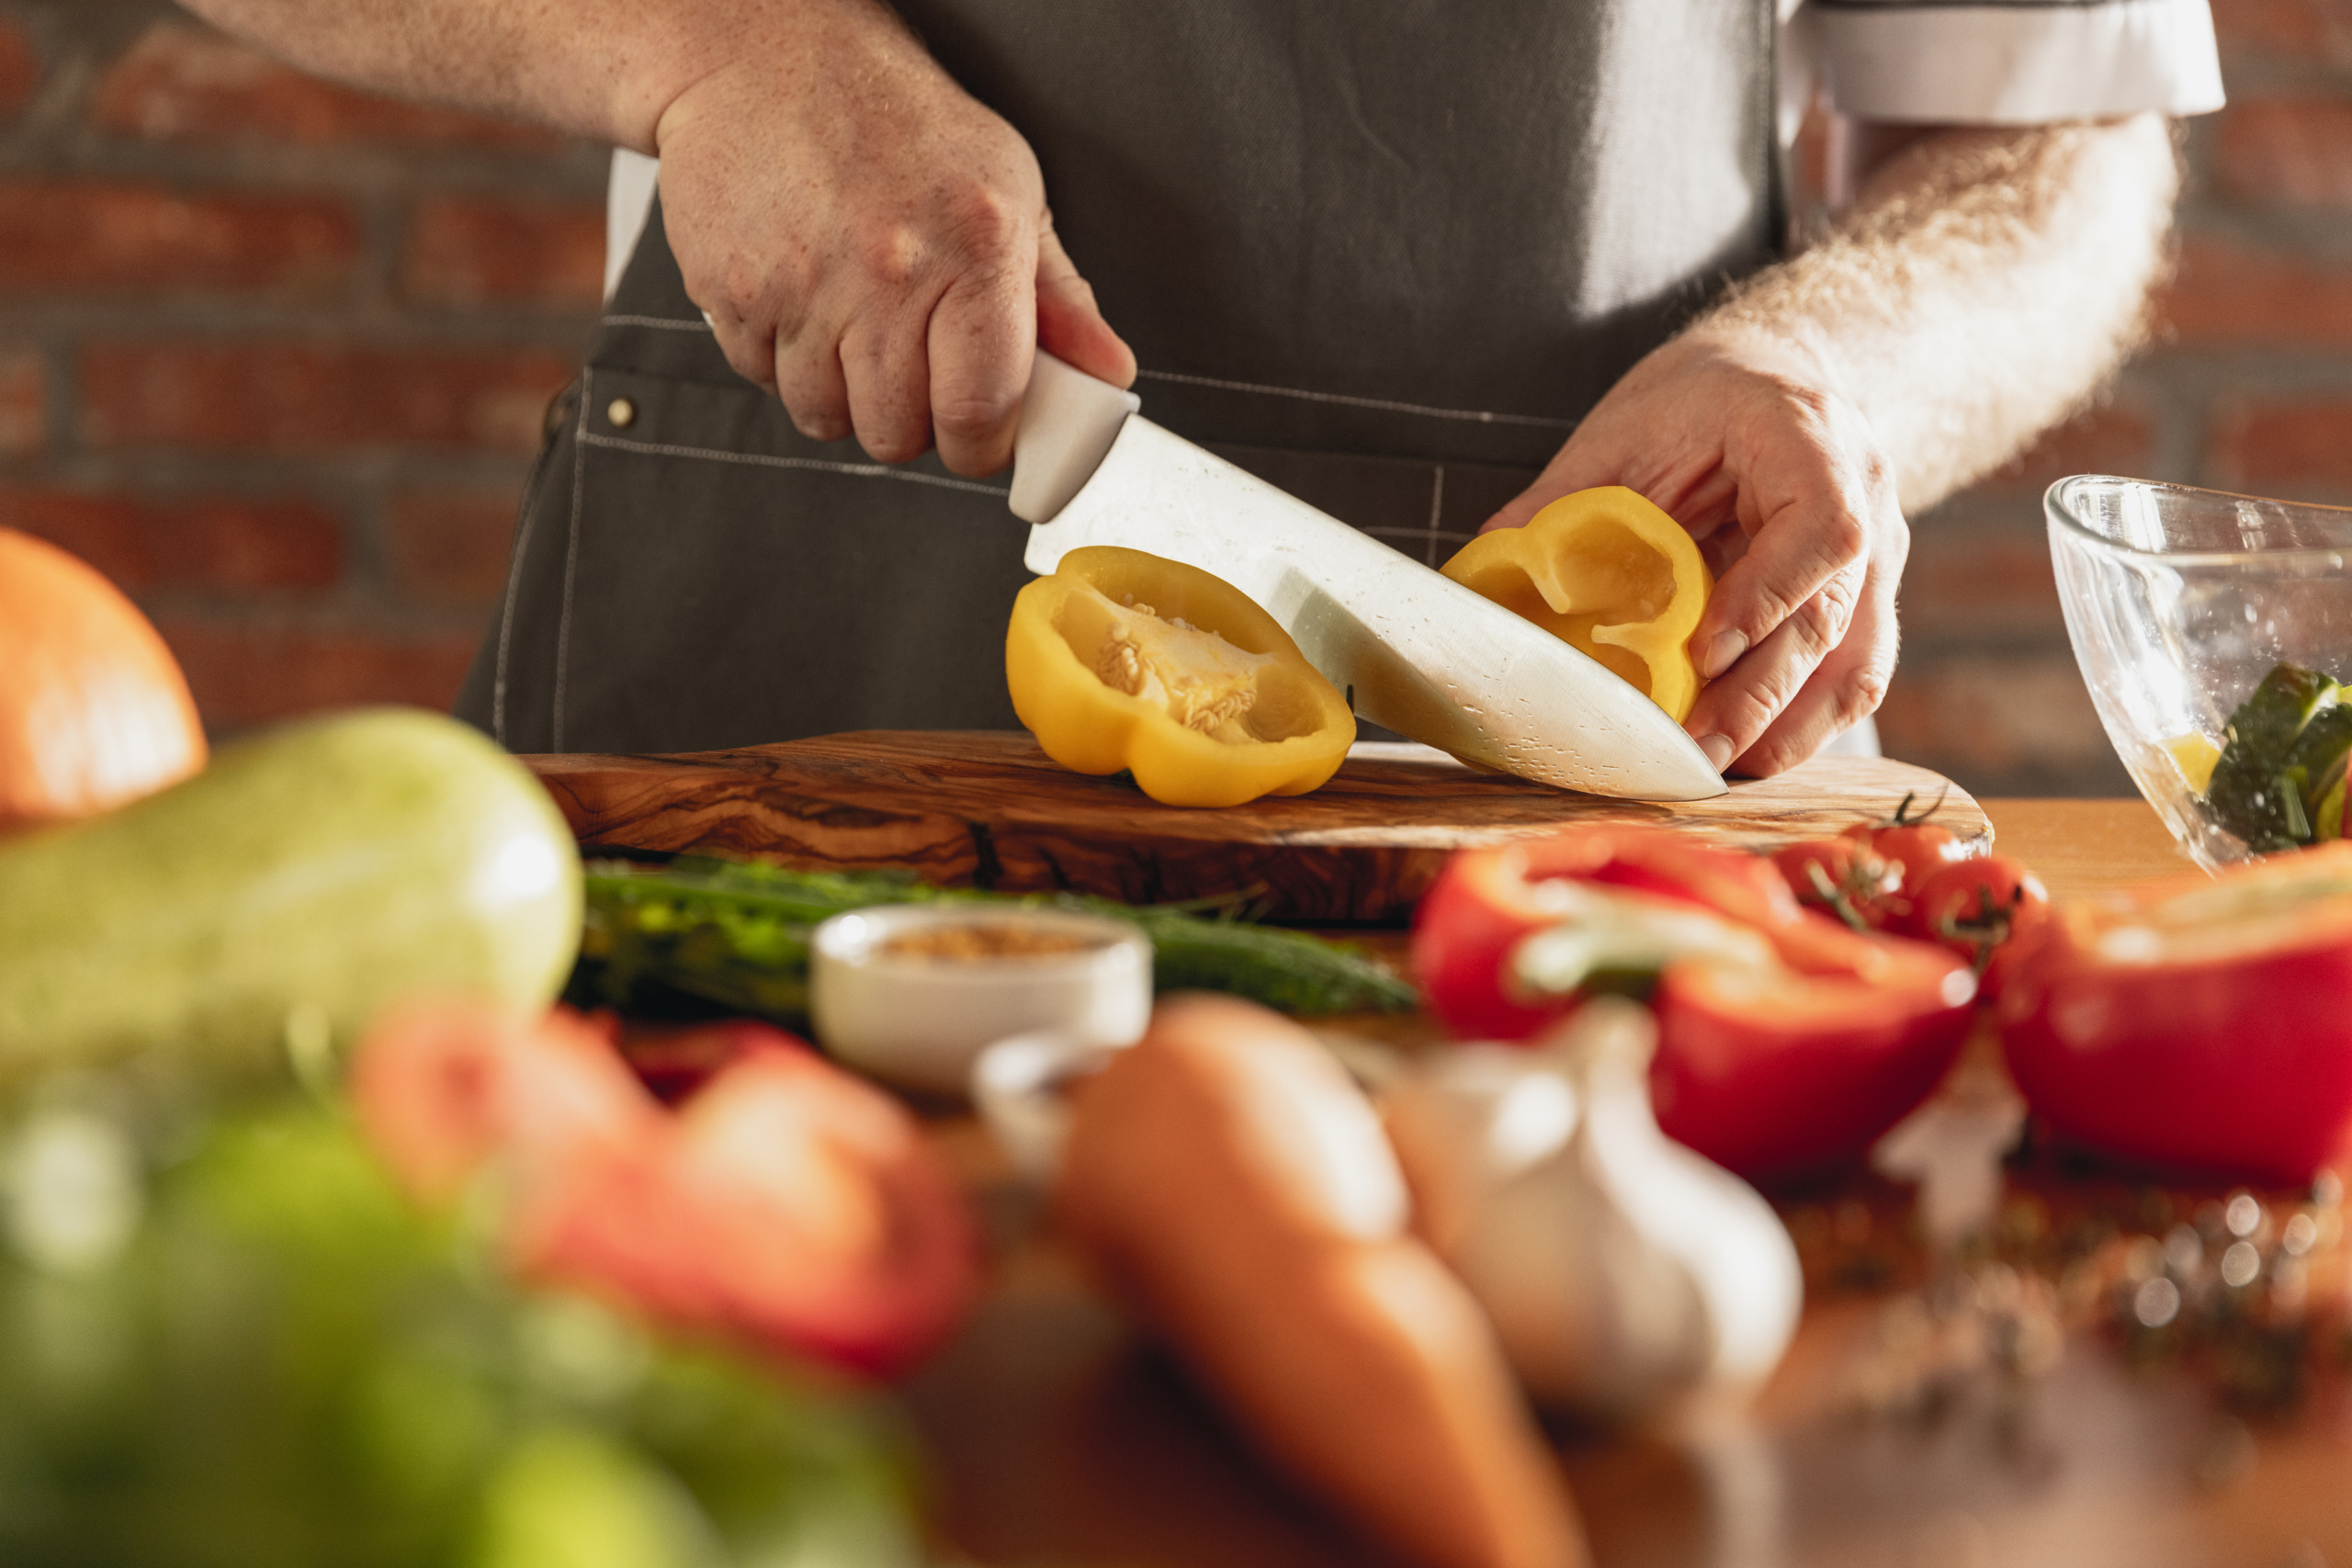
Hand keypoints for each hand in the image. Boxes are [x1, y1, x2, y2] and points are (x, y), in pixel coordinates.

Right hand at [651, 0, 1134, 475]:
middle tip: (917, 370)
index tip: (982, 431)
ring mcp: (801, 287)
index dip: (983, 444)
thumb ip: (1059, 297)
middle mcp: (885, 272)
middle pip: (898, 436)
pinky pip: (765, 383)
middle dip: (913, 422)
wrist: (766, 55)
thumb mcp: (1008, 190)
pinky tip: (807, 307)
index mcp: (972, 249)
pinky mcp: (732, 293)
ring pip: (827, 421)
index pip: (982, 415)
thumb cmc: (892, 117)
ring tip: (858, 332)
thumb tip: (1105, 373)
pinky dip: (787, 364)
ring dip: (845, 399)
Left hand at [1481, 328, 1905, 776]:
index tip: (1707, 652)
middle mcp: (1866, 500)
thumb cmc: (1702, 397)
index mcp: (1809, 438)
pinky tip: (1745, 758)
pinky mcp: (1867, 605)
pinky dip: (1800, 727)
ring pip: (1856, 665)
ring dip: (1788, 730)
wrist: (1776, 377)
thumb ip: (1566, 496)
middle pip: (1833, 616)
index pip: (1822, 528)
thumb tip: (1485, 564)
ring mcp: (1879, 558)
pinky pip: (1849, 680)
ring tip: (1715, 772)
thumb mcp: (1628, 427)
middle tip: (1693, 752)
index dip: (1769, 596)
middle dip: (1761, 697)